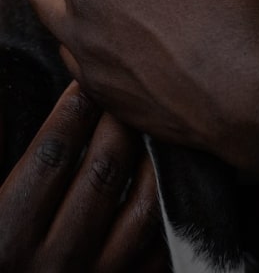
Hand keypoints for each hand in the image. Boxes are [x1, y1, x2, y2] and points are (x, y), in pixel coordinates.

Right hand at [0, 81, 166, 272]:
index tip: (83, 79)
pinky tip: (165, 172)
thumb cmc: (0, 251)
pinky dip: (166, 202)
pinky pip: (159, 242)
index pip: (52, 156)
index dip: (71, 111)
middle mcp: (53, 266)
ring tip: (151, 121)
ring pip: (142, 203)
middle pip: (102, 171)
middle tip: (126, 88)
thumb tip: (4, 100)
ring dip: (150, 156)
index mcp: (5, 239)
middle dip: (117, 120)